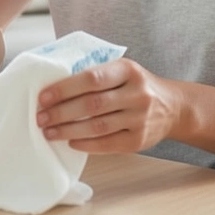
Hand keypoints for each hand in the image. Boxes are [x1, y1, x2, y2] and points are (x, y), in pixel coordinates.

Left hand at [35, 58, 181, 153]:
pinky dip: (86, 144)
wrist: (173, 107)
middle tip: (41, 118)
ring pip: (97, 126)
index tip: (43, 97)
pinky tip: (70, 142)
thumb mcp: (123, 70)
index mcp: (128, 69)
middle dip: (61, 112)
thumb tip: (55, 84)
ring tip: (49, 132)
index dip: (64, 88)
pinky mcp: (139, 140)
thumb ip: (96, 74)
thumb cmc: (136, 86)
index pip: (91, 78)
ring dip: (68, 130)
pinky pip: (107, 144)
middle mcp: (136, 93)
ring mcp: (140, 118)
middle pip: (92, 104)